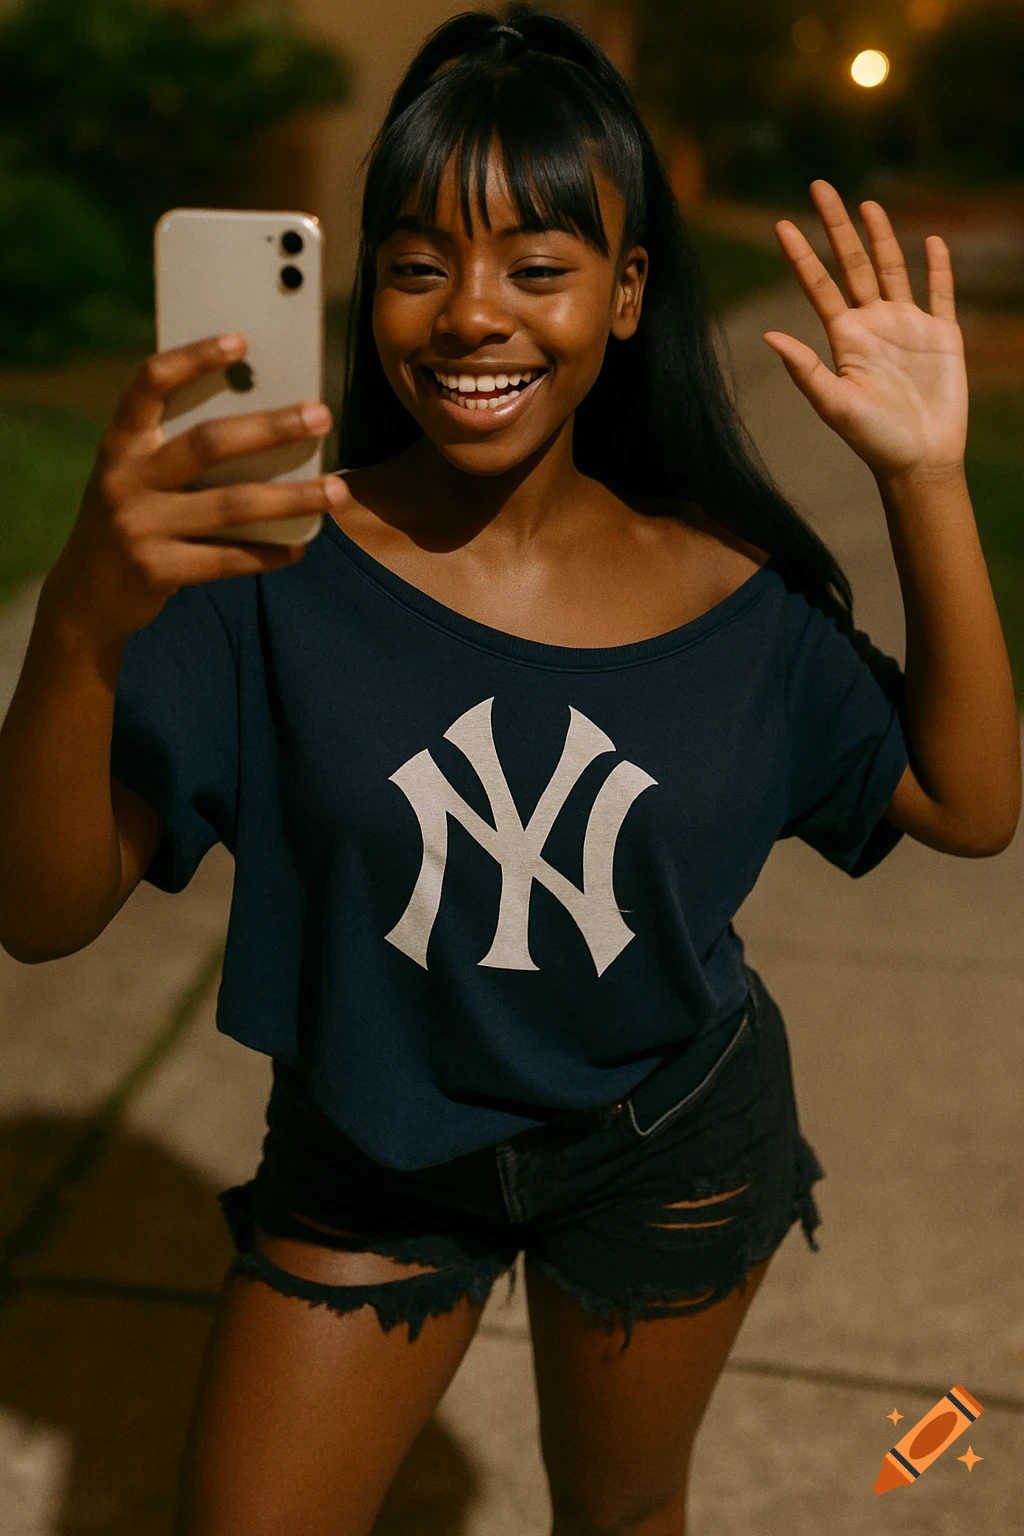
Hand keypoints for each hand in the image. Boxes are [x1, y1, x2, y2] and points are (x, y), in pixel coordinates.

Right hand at [39, 334, 345, 646]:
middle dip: (271, 427)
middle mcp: (126, 479)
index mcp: (121, 443)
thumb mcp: (136, 475)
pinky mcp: (157, 571)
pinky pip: (228, 559)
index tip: (240, 340)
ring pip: (232, 505)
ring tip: (336, 491)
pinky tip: (299, 547)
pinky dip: (269, 553)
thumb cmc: (131, 518)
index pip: (150, 384)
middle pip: (208, 443)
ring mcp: (140, 526)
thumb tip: (266, 425)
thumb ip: (178, 451)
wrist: (85, 593)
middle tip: (320, 416)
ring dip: (292, 498)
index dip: (193, 359)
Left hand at [762, 180, 967, 479]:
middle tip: (820, 186)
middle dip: (837, 227)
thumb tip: (769, 335)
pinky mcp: (942, 335)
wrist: (920, 460)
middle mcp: (874, 325)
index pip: (819, 285)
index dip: (802, 254)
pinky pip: (941, 293)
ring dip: (882, 236)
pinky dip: (939, 267)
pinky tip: (932, 241)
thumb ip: (805, 370)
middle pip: (854, 264)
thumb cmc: (874, 440)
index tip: (782, 223)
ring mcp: (908, 327)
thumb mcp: (835, 405)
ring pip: (893, 269)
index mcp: (846, 338)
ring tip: (868, 204)